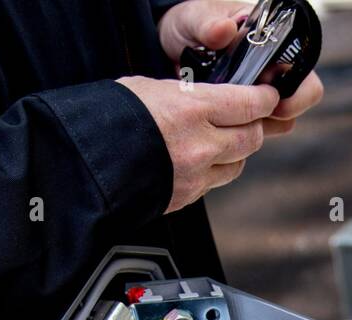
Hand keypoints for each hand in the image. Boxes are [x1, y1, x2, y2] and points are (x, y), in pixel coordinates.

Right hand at [119, 76, 277, 212]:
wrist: (83, 167)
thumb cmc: (107, 121)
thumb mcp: (150, 89)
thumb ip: (187, 95)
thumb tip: (206, 97)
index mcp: (192, 110)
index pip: (250, 105)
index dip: (265, 100)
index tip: (268, 98)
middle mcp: (200, 146)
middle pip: (251, 138)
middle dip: (253, 126)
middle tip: (249, 118)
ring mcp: (195, 176)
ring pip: (237, 165)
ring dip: (235, 153)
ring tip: (219, 141)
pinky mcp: (186, 198)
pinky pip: (214, 184)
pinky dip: (213, 172)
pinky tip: (198, 162)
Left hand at [157, 0, 323, 136]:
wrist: (169, 46)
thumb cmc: (189, 24)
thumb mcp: (195, 19)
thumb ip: (208, 24)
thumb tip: (226, 29)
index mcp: (271, 42)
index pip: (301, 68)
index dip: (296, 90)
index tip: (275, 101)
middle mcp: (272, 69)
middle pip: (297, 100)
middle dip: (280, 113)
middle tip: (255, 117)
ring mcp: (259, 93)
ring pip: (279, 121)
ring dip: (260, 126)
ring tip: (231, 121)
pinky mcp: (244, 113)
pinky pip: (254, 131)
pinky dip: (242, 134)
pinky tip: (221, 127)